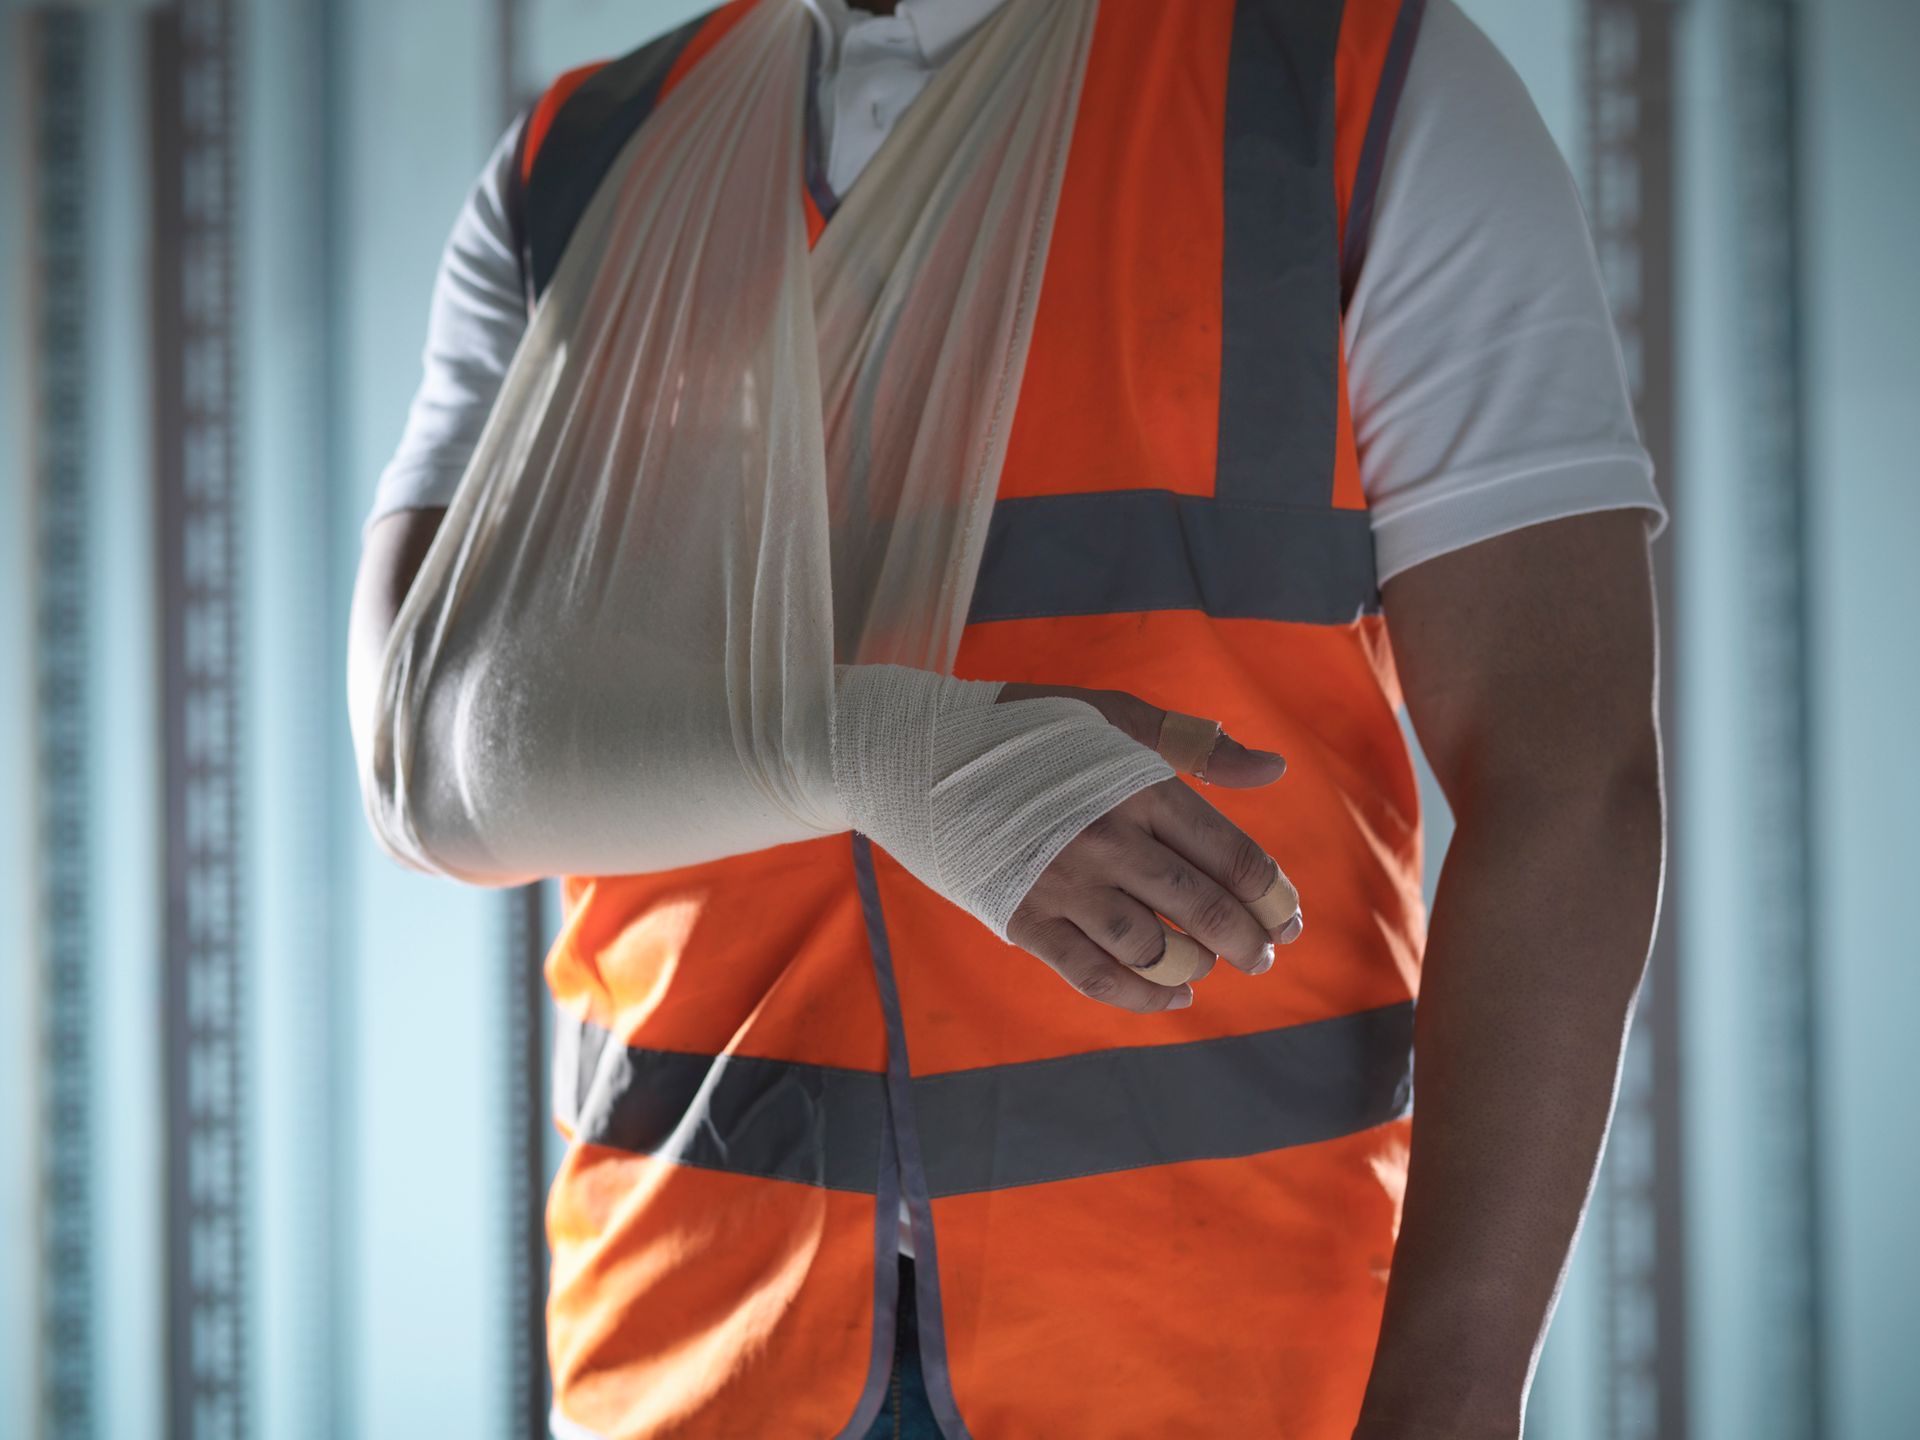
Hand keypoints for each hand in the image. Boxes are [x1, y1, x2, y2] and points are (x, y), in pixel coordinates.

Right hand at [996, 682, 1304, 1013]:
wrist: (920, 753)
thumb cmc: (1024, 728)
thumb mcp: (1112, 714)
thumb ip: (1195, 746)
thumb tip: (1274, 772)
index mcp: (1139, 787)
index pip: (1230, 854)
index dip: (1271, 894)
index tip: (1289, 917)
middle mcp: (1108, 840)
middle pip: (1202, 908)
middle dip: (1245, 940)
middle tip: (1263, 956)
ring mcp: (1065, 884)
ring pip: (1153, 949)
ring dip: (1193, 966)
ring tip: (1207, 968)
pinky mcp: (1024, 919)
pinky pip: (1093, 974)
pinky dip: (1140, 995)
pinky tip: (1170, 996)